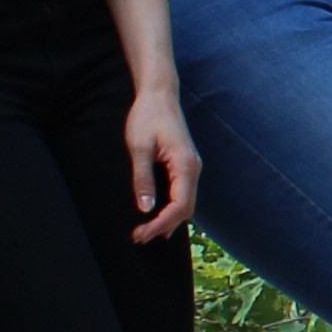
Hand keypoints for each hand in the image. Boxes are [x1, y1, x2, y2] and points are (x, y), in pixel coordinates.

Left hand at [122, 80, 200, 242]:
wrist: (159, 94)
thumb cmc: (147, 117)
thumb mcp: (139, 148)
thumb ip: (143, 178)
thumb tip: (146, 208)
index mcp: (185, 165)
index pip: (179, 205)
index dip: (161, 224)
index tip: (141, 234)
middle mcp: (193, 169)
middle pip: (186, 209)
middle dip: (164, 226)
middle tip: (138, 237)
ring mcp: (191, 168)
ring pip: (186, 203)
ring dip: (168, 220)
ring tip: (146, 232)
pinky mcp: (184, 166)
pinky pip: (182, 194)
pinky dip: (171, 209)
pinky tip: (158, 217)